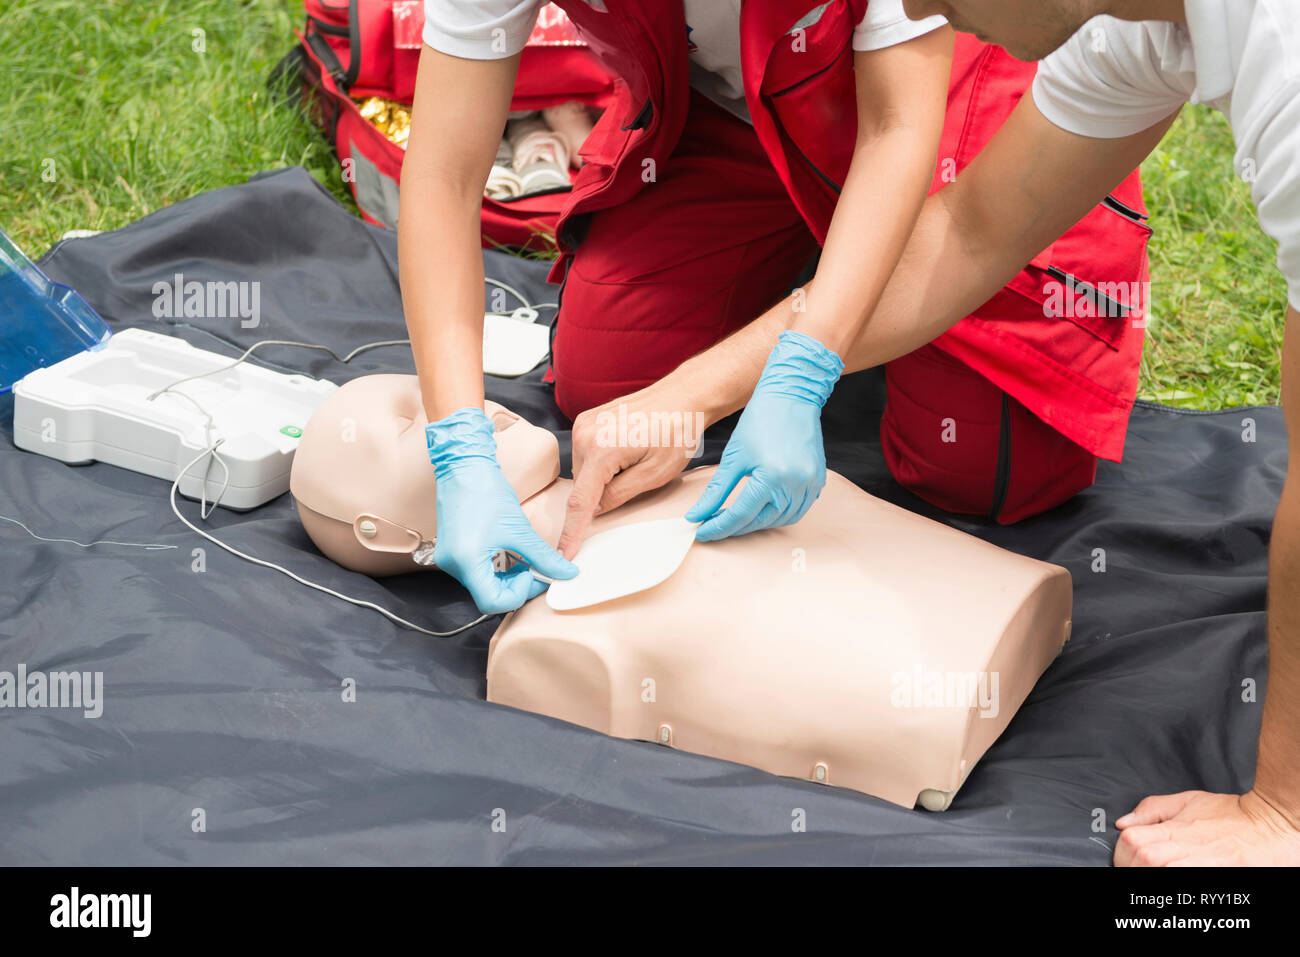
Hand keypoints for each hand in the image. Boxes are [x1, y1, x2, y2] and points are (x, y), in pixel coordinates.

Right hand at [427, 407, 576, 613]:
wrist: (463, 467)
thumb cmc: (487, 492)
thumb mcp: (520, 529)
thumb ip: (544, 557)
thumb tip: (566, 573)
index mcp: (466, 562)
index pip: (493, 603)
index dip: (519, 594)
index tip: (535, 576)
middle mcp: (453, 566)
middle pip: (489, 595)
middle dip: (517, 586)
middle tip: (537, 569)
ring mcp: (449, 560)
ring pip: (485, 584)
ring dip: (508, 577)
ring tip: (525, 557)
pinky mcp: (453, 552)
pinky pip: (478, 571)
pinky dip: (497, 567)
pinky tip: (511, 552)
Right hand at [558, 381, 707, 558]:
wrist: (684, 396)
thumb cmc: (676, 432)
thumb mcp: (655, 474)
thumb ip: (619, 495)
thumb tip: (595, 510)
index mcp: (601, 450)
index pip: (580, 502)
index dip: (572, 532)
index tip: (564, 554)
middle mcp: (585, 434)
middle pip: (582, 486)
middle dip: (603, 493)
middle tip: (638, 476)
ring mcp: (584, 424)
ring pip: (584, 471)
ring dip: (603, 476)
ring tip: (636, 456)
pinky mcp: (587, 419)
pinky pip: (587, 454)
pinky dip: (602, 461)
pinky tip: (626, 449)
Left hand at [685, 331, 842, 541]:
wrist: (791, 397)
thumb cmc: (760, 421)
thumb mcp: (733, 457)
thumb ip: (715, 491)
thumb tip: (696, 516)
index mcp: (771, 477)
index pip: (740, 515)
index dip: (719, 527)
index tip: (702, 534)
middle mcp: (795, 484)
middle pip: (761, 521)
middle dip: (736, 527)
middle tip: (714, 525)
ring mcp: (810, 484)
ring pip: (780, 519)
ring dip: (757, 523)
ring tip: (736, 518)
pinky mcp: (817, 481)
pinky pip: (797, 509)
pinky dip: (778, 514)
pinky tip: (762, 509)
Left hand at [1114, 789, 1299, 865]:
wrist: (1271, 826)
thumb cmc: (1233, 815)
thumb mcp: (1190, 801)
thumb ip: (1153, 809)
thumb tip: (1124, 821)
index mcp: (1174, 829)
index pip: (1130, 841)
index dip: (1123, 851)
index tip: (1127, 856)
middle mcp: (1185, 847)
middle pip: (1140, 859)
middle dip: (1134, 866)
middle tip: (1140, 868)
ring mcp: (1200, 865)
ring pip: (1156, 871)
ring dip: (1152, 874)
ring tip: (1158, 873)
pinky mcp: (1216, 877)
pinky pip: (1183, 884)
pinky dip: (1174, 881)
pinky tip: (1176, 879)